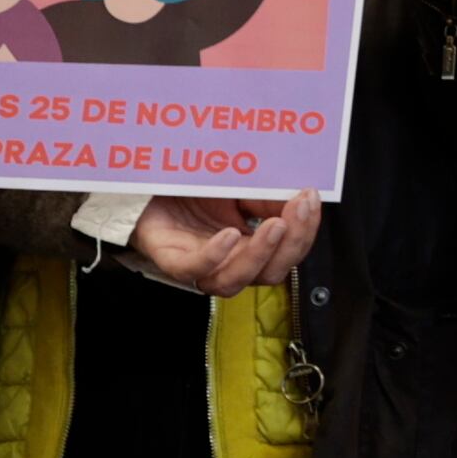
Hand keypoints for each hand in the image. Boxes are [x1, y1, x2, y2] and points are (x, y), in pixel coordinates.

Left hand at [123, 191, 318, 294]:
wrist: (145, 176)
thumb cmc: (190, 183)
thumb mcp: (240, 183)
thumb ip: (268, 194)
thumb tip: (303, 196)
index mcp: (248, 244)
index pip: (286, 252)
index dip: (304, 232)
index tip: (311, 199)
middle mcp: (226, 261)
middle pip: (268, 274)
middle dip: (291, 245)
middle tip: (298, 212)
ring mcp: (198, 262)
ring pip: (233, 281)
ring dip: (260, 256)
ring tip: (274, 226)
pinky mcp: (170, 258)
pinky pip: (194, 270)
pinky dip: (215, 256)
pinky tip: (229, 235)